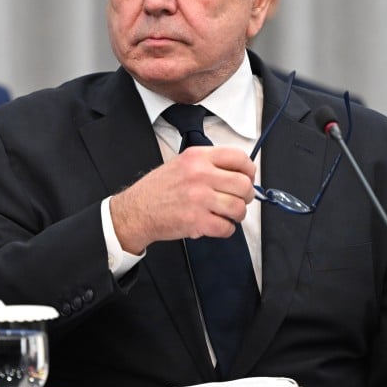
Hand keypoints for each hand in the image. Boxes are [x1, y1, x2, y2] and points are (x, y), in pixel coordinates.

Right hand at [110, 146, 254, 253]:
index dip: (249, 170)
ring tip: (228, 214)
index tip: (248, 177)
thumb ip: (210, 164)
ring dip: (238, 214)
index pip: (239, 158)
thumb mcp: (182, 163)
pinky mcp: (197, 221)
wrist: (137, 211)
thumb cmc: (159, 189)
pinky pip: (226, 227)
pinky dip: (226, 229)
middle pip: (243, 184)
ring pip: (238, 208)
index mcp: (198, 157)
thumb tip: (239, 172)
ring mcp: (199, 198)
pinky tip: (217, 224)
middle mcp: (200, 175)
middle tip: (239, 199)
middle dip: (246, 196)